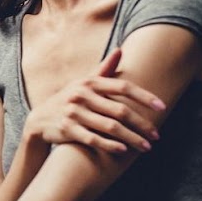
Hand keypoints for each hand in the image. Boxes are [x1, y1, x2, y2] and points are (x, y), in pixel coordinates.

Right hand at [22, 47, 164, 155]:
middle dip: (141, 124)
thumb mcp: (84, 83)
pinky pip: (93, 138)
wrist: (39, 119)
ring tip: (146, 147)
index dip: (144, 97)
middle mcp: (81, 96)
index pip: (122, 87)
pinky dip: (109, 145)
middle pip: (120, 111)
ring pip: (110, 127)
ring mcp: (74, 113)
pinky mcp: (67, 129)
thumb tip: (120, 50)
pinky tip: (123, 150)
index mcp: (89, 83)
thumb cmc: (69, 100)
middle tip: (156, 135)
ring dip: (131, 138)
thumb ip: (104, 69)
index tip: (162, 107)